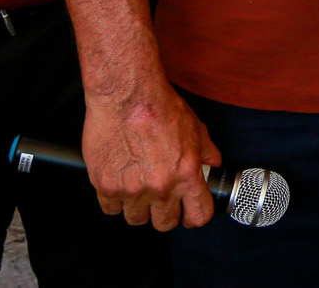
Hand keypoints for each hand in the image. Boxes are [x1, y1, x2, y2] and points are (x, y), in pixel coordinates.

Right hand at [82, 83, 220, 231]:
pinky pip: (111, 209)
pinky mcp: (105, 185)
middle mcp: (160, 187)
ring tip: (138, 188)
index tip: (188, 214)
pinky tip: (119, 183)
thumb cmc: (160, 107)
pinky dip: (114, 200)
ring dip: (138, 207)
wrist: (126, 95)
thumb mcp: (195, 127)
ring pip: (136, 219)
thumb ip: (207, 152)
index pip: (198, 215)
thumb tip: (213, 165)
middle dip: (164, 214)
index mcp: (186, 175)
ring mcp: (131, 189)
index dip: (194, 217)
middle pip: (164, 224)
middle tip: (160, 200)